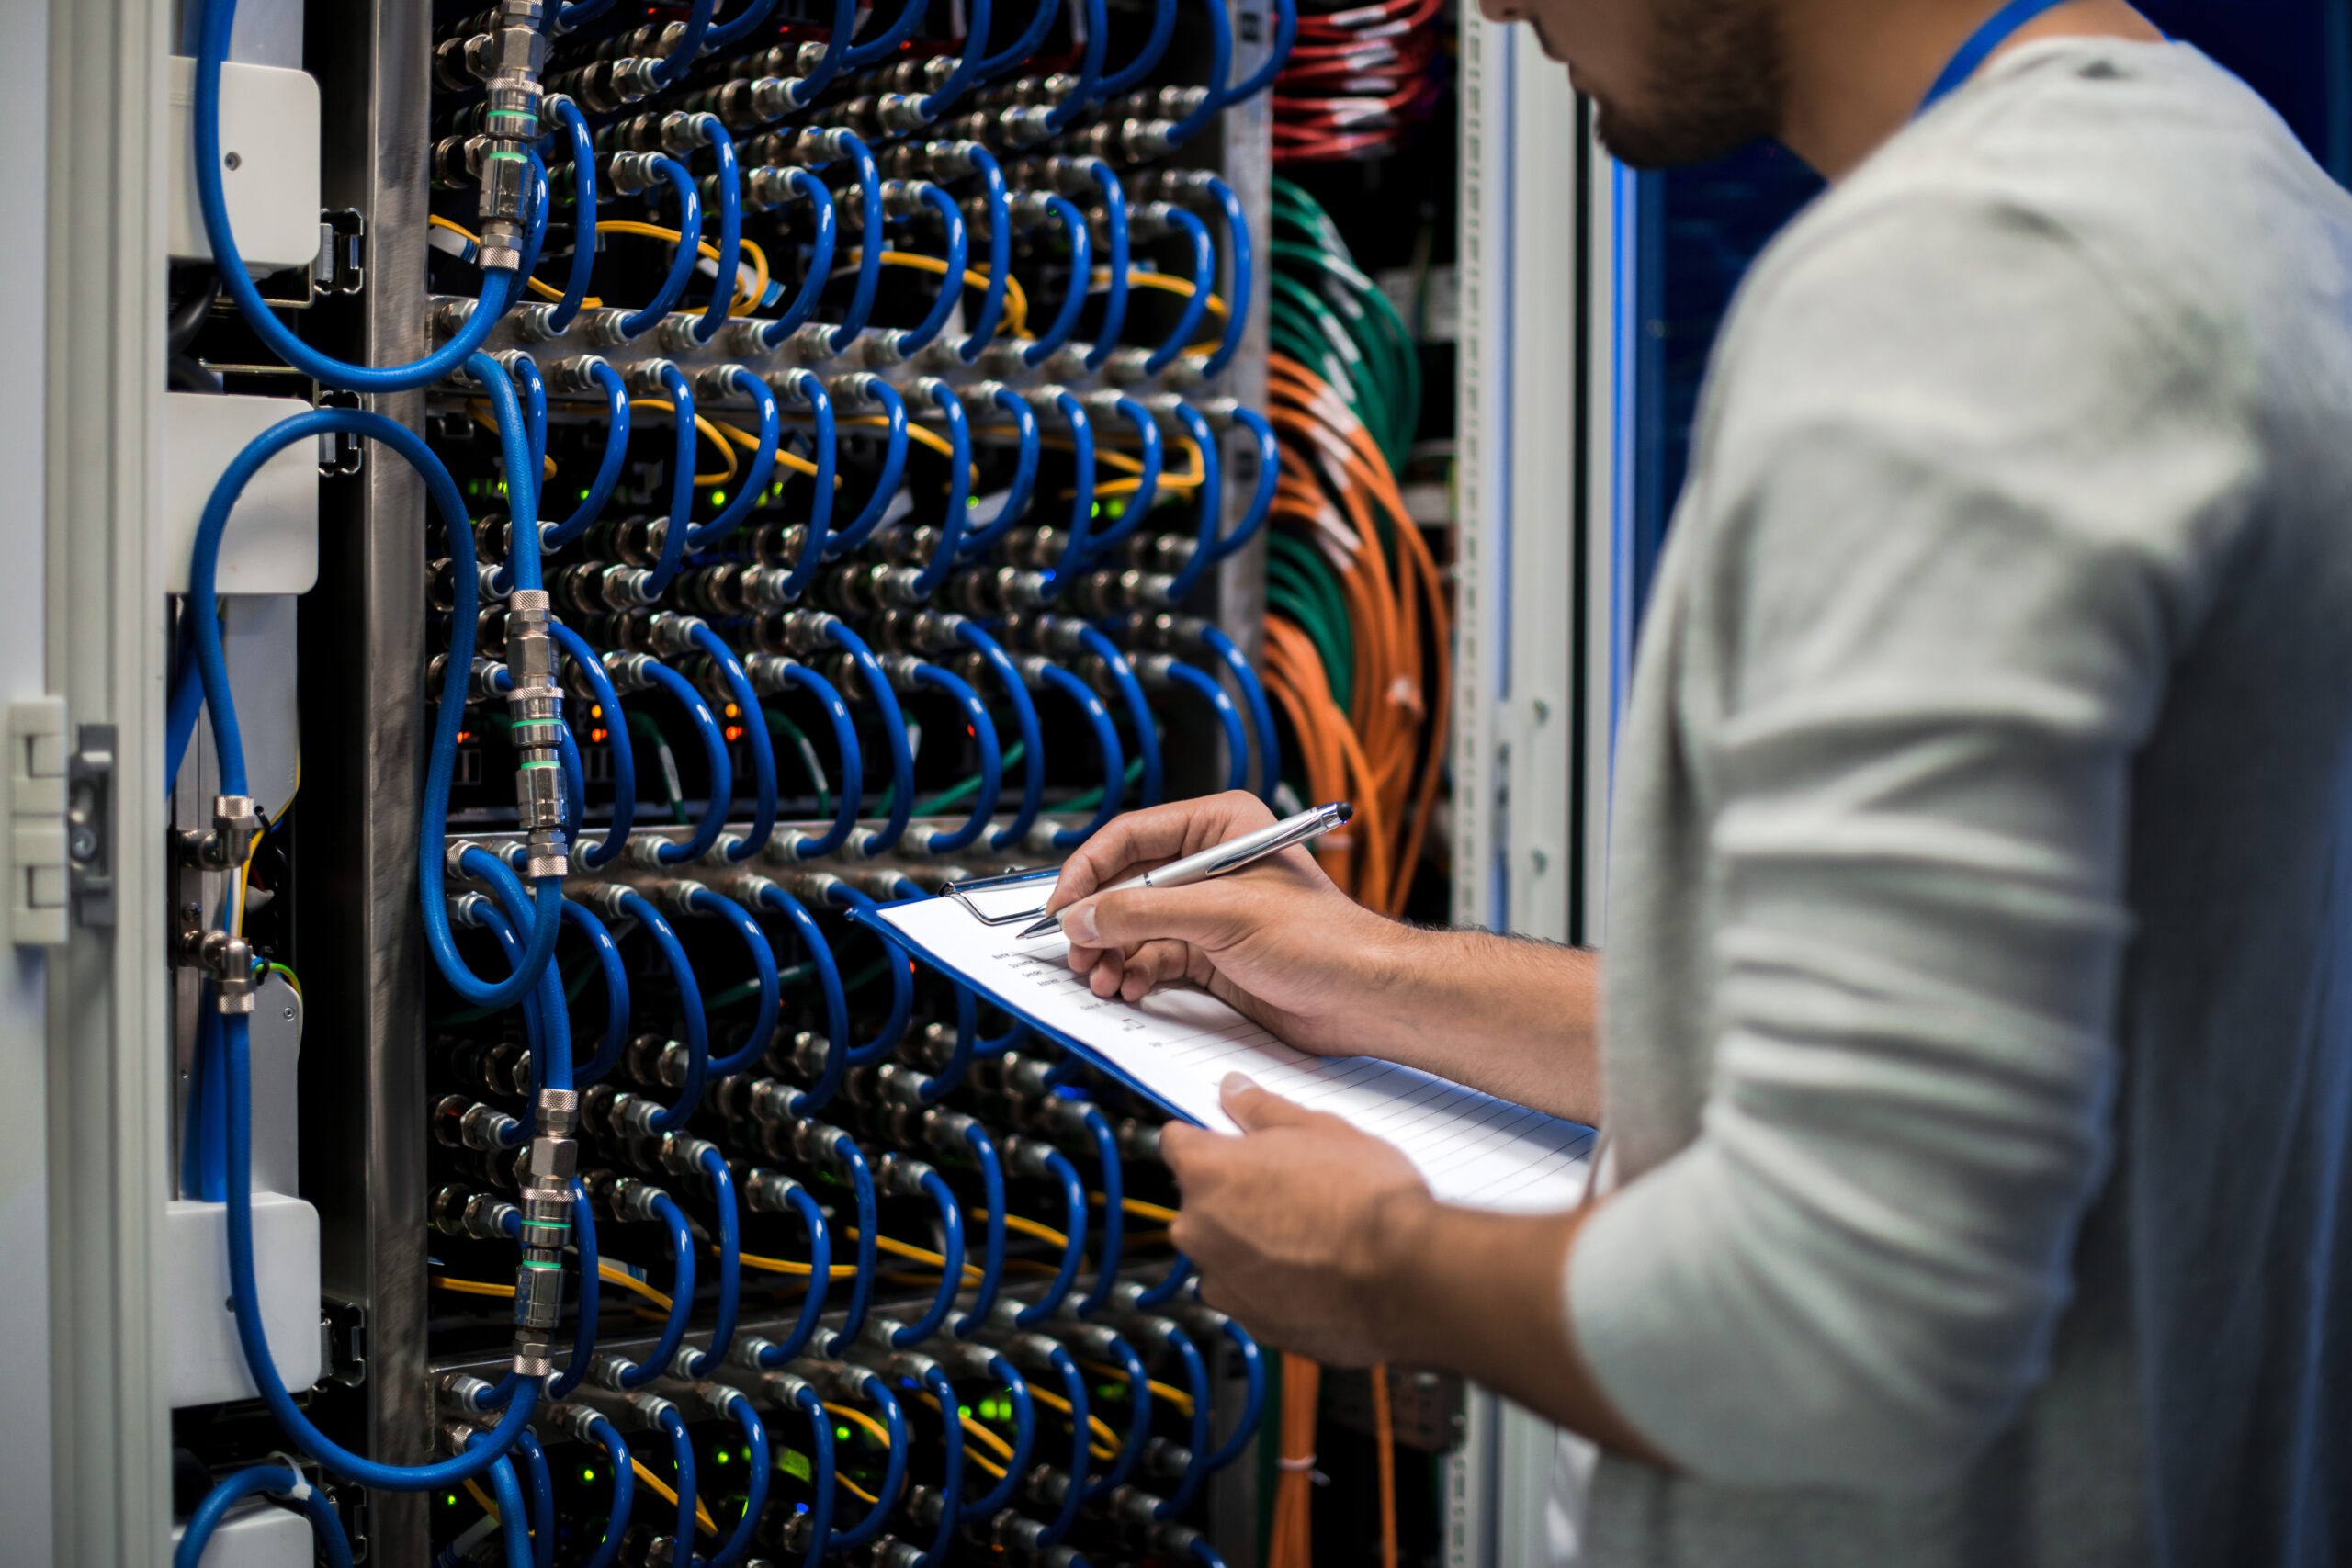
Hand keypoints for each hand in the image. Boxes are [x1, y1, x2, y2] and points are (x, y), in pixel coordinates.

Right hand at [1041, 792, 1407, 1056]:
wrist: (1363, 997)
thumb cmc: (1323, 939)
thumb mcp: (1223, 917)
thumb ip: (1144, 914)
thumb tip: (1083, 916)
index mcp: (1220, 827)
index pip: (1131, 837)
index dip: (1088, 870)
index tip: (1060, 904)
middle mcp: (1209, 865)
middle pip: (1125, 885)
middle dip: (1097, 921)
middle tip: (1076, 951)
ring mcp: (1208, 911)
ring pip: (1133, 926)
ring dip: (1111, 952)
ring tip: (1102, 976)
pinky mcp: (1209, 953)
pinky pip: (1152, 956)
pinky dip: (1135, 972)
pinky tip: (1131, 985)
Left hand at [1161, 1074, 1435, 1365]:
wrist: (1405, 1278)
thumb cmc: (1367, 1201)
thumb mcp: (1319, 1129)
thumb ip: (1263, 1109)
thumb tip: (1236, 1091)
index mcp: (1207, 1173)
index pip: (1177, 1142)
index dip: (1206, 1137)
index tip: (1228, 1139)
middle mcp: (1199, 1231)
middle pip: (1201, 1200)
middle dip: (1235, 1192)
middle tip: (1289, 1184)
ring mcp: (1222, 1282)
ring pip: (1224, 1250)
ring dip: (1251, 1242)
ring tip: (1308, 1232)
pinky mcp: (1251, 1323)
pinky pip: (1249, 1292)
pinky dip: (1271, 1283)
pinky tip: (1314, 1269)